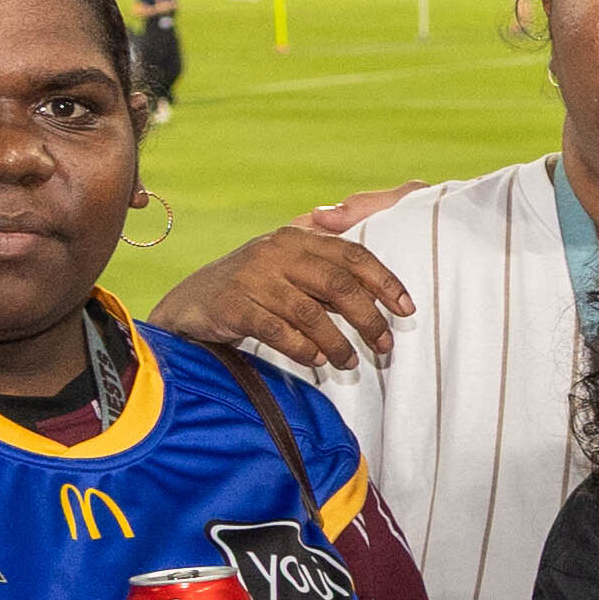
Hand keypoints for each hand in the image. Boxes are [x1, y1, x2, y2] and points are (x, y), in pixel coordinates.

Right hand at [149, 221, 412, 375]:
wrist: (191, 302)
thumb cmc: (255, 286)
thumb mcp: (291, 266)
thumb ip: (330, 268)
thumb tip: (383, 289)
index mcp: (297, 237)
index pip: (352, 254)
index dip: (385, 281)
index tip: (407, 308)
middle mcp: (276, 251)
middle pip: (337, 284)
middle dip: (367, 318)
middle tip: (384, 345)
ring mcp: (252, 277)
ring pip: (309, 312)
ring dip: (337, 342)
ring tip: (349, 362)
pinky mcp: (232, 306)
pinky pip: (277, 331)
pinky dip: (302, 349)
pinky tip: (315, 360)